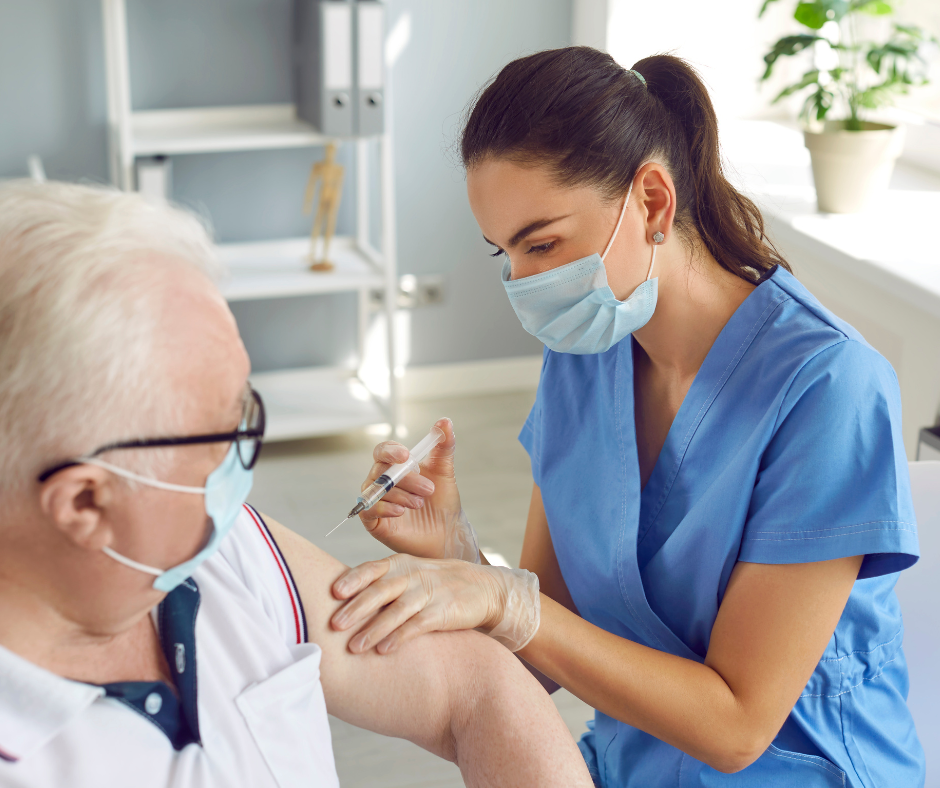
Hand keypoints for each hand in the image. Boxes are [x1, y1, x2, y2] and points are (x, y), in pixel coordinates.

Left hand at [331, 553, 539, 653]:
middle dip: (356, 608)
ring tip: (354, 647)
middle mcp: (412, 576)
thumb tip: (339, 602)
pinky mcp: (443, 612)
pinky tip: (384, 651)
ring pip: (397, 611)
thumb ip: (380, 583)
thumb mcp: (409, 574)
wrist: (481, 588)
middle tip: (333, 626)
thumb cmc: (434, 584)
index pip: (372, 569)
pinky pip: (418, 625)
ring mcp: (429, 593)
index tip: (332, 592)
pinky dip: (400, 637)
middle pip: (380, 590)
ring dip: (374, 629)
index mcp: (400, 564)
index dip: (352, 579)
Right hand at [360, 418, 476, 559]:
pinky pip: (368, 509)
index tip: (406, 456)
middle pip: (382, 471)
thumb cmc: (442, 502)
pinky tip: (401, 511)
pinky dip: (385, 508)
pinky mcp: (374, 521)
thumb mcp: (445, 471)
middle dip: (406, 478)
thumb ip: (444, 446)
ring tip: (420, 503)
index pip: (383, 451)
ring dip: (401, 495)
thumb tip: (445, 421)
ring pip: (377, 490)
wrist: (446, 532)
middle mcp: (382, 481)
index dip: (391, 451)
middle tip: (428, 489)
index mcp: (396, 466)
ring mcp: (376, 500)